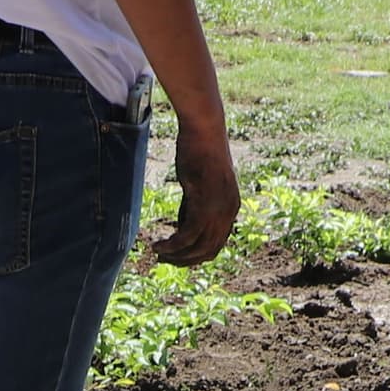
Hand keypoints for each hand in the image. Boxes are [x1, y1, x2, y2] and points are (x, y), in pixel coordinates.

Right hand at [150, 112, 239, 267]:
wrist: (204, 129)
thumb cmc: (199, 151)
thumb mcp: (198, 185)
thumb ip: (193, 208)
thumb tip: (181, 228)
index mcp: (231, 207)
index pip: (217, 243)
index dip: (197, 255)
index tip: (178, 257)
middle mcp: (229, 212)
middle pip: (208, 251)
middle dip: (185, 261)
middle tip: (164, 260)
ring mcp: (218, 209)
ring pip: (197, 247)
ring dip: (176, 256)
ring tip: (158, 254)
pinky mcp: (203, 203)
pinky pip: (187, 236)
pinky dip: (172, 246)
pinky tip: (158, 245)